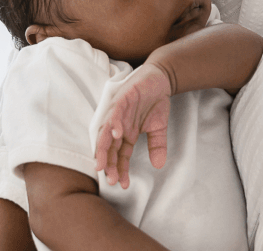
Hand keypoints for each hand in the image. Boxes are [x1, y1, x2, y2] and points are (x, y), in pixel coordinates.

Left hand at [93, 63, 171, 188]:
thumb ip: (157, 145)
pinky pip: (115, 113)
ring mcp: (118, 112)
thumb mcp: (159, 127)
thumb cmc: (155, 101)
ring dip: (105, 149)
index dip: (121, 170)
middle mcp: (119, 125)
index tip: (122, 185)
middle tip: (111, 180)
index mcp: (127, 133)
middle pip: (109, 148)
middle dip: (109, 165)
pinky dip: (114, 124)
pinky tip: (116, 135)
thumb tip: (159, 165)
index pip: (120, 156)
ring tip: (103, 166)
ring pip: (106, 133)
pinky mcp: (122, 99)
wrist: (160, 77)